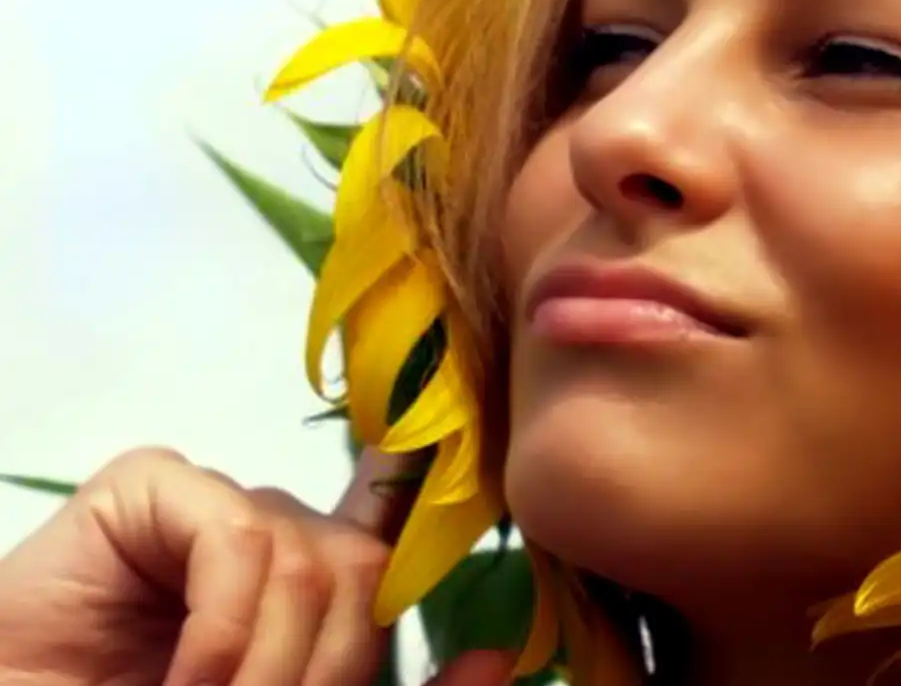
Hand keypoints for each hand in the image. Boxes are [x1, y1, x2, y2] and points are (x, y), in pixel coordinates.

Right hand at [0, 445, 509, 685]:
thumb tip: (497, 657)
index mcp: (313, 585)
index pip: (403, 535)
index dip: (448, 523)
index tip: (489, 542)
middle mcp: (276, 532)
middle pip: (367, 569)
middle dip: (332, 666)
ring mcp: (214, 502)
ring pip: (311, 559)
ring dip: (268, 666)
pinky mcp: (150, 487)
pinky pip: (240, 539)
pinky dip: (223, 629)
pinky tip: (182, 679)